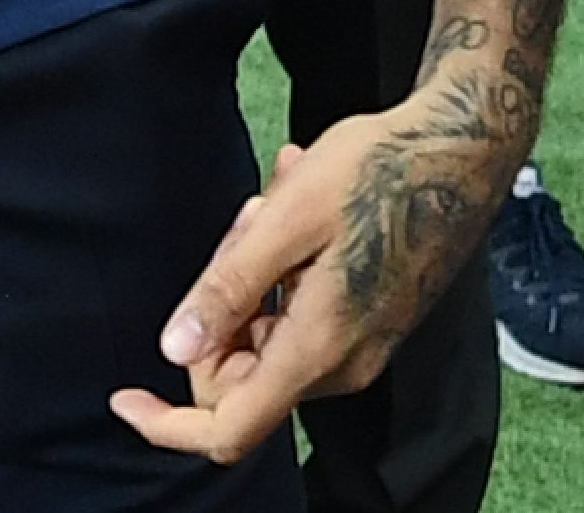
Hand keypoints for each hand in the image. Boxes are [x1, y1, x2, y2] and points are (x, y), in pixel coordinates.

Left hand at [110, 100, 467, 460]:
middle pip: (237, 373)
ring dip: (252, 272)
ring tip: (277, 202)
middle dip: (220, 302)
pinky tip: (297, 208)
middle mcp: (339, 365)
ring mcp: (357, 348)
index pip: (227, 429)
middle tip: (246, 223)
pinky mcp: (366, 325)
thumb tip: (173, 349)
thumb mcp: (287, 218)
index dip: (167, 424)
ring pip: (263, 335)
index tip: (123, 397)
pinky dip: (282, 269)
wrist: (460, 153)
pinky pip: (295, 316)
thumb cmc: (377, 173)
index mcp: (316, 349)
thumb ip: (227, 289)